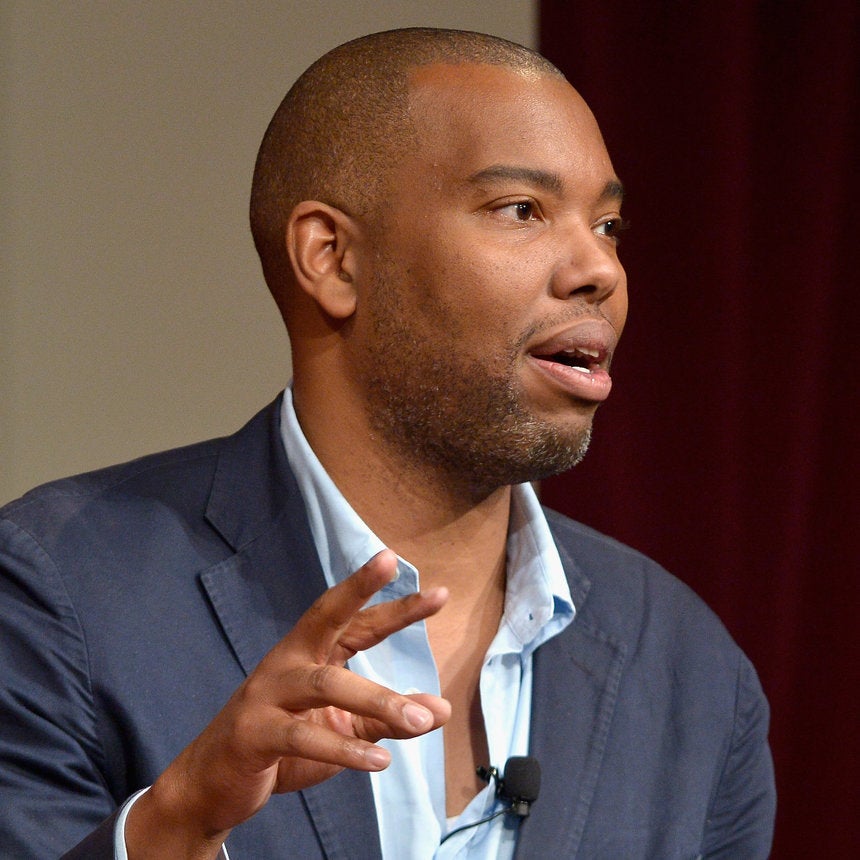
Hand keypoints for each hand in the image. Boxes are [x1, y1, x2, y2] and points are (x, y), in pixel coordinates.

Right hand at [126, 550, 449, 857]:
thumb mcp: (343, 728)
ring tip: (420, 720)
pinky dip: (345, 749)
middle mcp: (287, 660)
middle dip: (361, 591)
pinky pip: (303, 735)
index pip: (358, 622)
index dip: (396, 608)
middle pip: (326, 617)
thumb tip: (441, 710)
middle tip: (400, 570)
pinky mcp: (254, 732)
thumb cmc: (283, 745)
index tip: (440, 595)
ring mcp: (267, 693)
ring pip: (326, 683)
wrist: (212, 784)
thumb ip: (387, 717)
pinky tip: (380, 761)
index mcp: (309, 653)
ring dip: (378, 700)